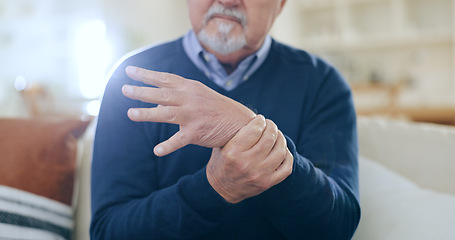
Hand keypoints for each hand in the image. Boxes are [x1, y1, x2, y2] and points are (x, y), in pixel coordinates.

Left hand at [122, 66, 255, 155]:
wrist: (239, 123)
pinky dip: (168, 146)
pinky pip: (179, 140)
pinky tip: (157, 151)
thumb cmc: (215, 108)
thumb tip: (154, 101)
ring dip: (147, 114)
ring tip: (130, 113)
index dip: (147, 75)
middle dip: (142, 92)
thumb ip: (177, 96)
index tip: (129, 71)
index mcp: (190, 88)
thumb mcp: (198, 95)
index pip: (165, 78)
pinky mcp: (197, 133)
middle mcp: (190, 99)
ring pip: (166, 114)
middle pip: (162, 94)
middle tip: (124, 89)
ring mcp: (193, 116)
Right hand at [206, 115, 293, 203]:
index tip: (260, 119)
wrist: (220, 189)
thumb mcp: (221, 145)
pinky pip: (286, 167)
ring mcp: (259, 175)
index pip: (255, 129)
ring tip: (276, 135)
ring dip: (281, 139)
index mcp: (233, 153)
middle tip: (269, 124)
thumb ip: (235, 132)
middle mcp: (246, 164)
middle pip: (269, 139)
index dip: (260, 121)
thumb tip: (253, 116)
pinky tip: (281, 150)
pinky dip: (287, 156)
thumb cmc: (221, 161)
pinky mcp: (267, 183)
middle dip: (271, 127)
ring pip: (280, 151)